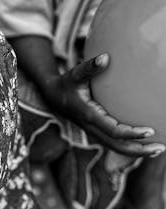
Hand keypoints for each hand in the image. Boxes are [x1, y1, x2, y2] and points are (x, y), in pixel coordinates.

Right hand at [40, 53, 164, 156]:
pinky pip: (114, 142)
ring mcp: (93, 133)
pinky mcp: (96, 132)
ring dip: (136, 151)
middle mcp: (92, 128)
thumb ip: (90, 67)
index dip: (131, 133)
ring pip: (116, 148)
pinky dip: (129, 145)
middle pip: (117, 146)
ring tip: (158, 149)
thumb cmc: (66, 83)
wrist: (53, 97)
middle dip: (138, 150)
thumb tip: (105, 57)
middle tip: (160, 148)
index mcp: (89, 116)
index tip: (149, 131)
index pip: (113, 130)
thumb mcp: (75, 74)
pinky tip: (145, 142)